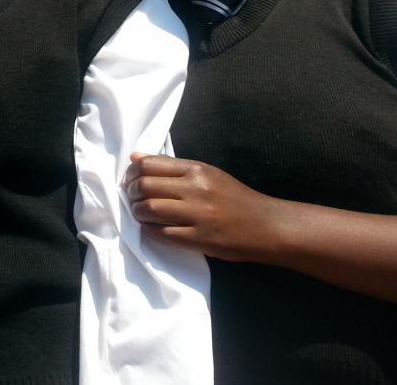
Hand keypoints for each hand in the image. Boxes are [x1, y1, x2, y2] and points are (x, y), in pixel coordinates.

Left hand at [125, 153, 284, 262]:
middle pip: (145, 186)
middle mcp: (196, 189)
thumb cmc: (234, 198)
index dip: (132, 173)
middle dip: (132, 193)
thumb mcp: (206, 174)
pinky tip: (152, 228)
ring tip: (141, 214)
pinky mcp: (199, 239)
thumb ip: (170, 166)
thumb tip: (134, 157)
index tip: (130, 180)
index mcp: (197, 169)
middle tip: (133, 198)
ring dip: (138, 212)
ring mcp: (198, 215)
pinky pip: (161, 233)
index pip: (149, 164)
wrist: (266, 226)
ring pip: (149, 209)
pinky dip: (149, 230)